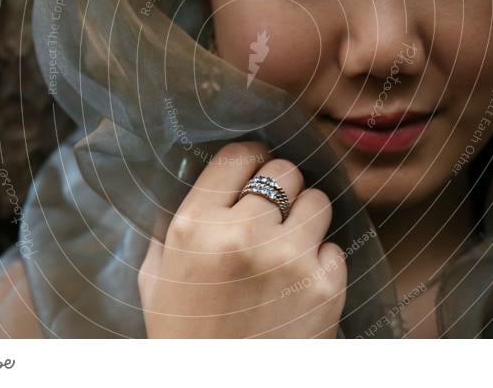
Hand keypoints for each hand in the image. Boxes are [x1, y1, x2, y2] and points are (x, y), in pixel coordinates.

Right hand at [137, 141, 346, 337]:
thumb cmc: (184, 336)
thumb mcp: (157, 277)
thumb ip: (173, 226)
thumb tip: (203, 185)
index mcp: (195, 226)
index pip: (239, 155)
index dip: (250, 160)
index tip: (254, 170)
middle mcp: (243, 235)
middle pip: (285, 171)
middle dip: (280, 189)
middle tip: (272, 213)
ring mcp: (288, 260)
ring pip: (319, 201)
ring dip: (306, 220)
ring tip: (290, 246)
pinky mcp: (324, 288)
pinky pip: (336, 248)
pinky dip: (322, 262)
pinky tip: (301, 282)